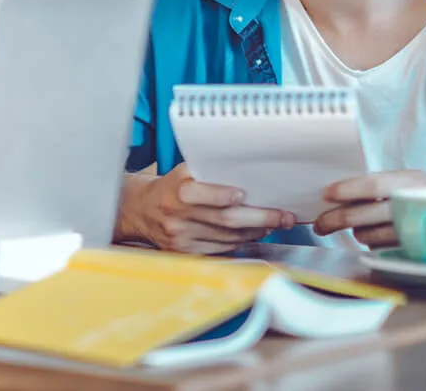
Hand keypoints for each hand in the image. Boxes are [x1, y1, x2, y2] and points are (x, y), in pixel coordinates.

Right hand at [115, 164, 296, 254]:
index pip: (198, 194)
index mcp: (176, 192)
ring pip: (228, 237)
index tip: (242, 194)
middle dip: (259, 218)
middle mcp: (178, 217)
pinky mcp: (186, 252)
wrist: (141, 211)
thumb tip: (247, 174)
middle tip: (283, 216)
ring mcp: (182, 238)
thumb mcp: (182, 173)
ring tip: (275, 223)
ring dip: (256, 231)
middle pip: (224, 220)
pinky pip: (221, 249)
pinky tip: (253, 234)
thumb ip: (208, 173)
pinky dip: (241, 241)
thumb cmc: (170, 187)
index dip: (220, 196)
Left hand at [314, 170, 425, 246]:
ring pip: (369, 236)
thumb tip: (339, 195)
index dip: (346, 190)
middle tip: (320, 224)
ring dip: (357, 233)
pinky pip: (381, 249)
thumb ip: (380, 186)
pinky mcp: (415, 250)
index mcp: (408, 182)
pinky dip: (374, 243)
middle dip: (335, 220)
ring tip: (358, 228)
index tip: (326, 195)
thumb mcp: (409, 181)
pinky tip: (377, 236)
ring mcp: (414, 230)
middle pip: (363, 214)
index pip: (372, 185)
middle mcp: (412, 205)